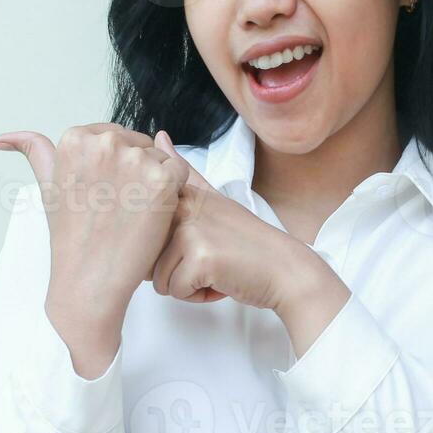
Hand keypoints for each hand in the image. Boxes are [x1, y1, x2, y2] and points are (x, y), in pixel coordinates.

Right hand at [0, 123, 187, 366]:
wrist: (91, 279)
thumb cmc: (71, 236)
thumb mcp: (48, 187)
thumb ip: (34, 152)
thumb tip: (3, 138)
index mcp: (75, 138)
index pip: (113, 136)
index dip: (117, 167)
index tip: (106, 193)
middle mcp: (104, 141)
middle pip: (137, 143)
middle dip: (136, 171)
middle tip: (119, 207)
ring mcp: (135, 158)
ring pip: (159, 157)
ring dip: (154, 181)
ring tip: (133, 212)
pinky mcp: (162, 177)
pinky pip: (178, 172)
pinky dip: (172, 192)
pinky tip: (152, 213)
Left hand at [149, 131, 323, 311]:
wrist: (284, 269)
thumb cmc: (249, 242)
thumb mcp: (215, 200)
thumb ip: (185, 173)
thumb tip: (160, 136)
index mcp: (183, 193)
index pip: (147, 228)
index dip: (166, 247)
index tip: (198, 244)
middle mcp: (183, 207)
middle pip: (149, 256)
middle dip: (175, 269)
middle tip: (209, 258)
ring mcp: (190, 230)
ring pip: (159, 279)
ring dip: (186, 285)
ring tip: (216, 270)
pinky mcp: (198, 258)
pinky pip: (175, 291)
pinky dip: (197, 296)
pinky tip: (221, 281)